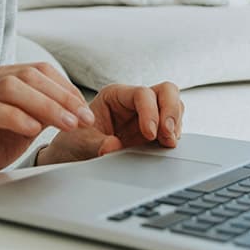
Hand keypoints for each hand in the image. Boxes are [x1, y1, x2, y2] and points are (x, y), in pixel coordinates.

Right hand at [0, 63, 96, 182]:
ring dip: (45, 105)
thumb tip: (75, 108)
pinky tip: (33, 129)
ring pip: (10, 87)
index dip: (65, 87)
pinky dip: (16, 117)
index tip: (84, 109)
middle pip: (27, 75)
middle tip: (83, 118)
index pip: (37, 70)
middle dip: (61, 96)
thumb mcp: (22, 126)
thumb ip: (42, 111)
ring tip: (66, 124)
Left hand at [37, 81, 184, 165]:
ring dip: (176, 124)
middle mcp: (133, 102)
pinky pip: (173, 126)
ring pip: (175, 106)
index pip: (142, 93)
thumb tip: (113, 147)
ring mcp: (147, 116)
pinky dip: (174, 135)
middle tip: (168, 135)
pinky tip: (167, 147)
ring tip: (168, 143)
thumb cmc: (74, 143)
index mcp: (114, 96)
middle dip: (171, 111)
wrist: (73, 157)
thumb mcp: (80, 144)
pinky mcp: (154, 132)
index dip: (150, 111)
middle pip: (166, 92)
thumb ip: (96, 145)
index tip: (149, 134)